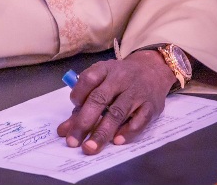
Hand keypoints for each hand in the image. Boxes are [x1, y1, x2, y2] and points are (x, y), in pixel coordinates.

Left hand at [57, 50, 174, 154]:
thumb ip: (82, 105)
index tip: (73, 107)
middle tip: (73, 141)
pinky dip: (128, 132)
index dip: (78, 94)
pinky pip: (140, 120)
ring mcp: (137, 92)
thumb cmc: (120, 79)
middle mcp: (120, 79)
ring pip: (118, 112)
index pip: (88, 79)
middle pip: (100, 99)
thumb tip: (63, 131)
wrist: (153, 70)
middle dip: (84, 122)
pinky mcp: (151, 106)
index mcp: (105, 69)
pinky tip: (116, 142)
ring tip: (90, 147)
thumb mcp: (101, 81)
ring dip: (103, 132)